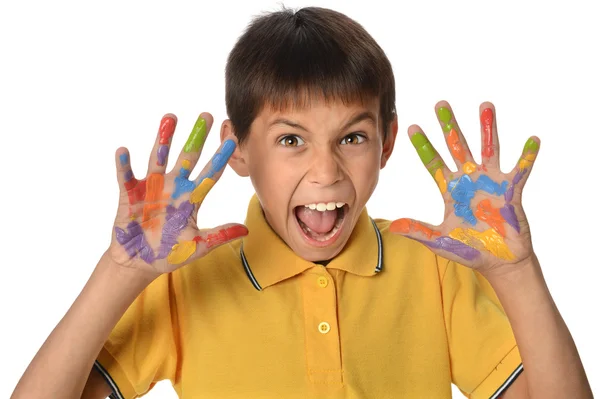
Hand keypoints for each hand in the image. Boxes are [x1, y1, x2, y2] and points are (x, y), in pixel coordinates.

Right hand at [107, 112, 247, 276]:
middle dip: (197, 137)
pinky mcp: (130, 194)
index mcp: (191, 198)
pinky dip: (124, 165)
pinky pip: (126, 177)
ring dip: (164, 138)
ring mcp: (151, 188)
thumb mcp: (197, 246)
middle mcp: (173, 187)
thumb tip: (245, 229)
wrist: (139, 263)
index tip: (232, 140)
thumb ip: (219, 236)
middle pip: (187, 157)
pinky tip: (123, 151)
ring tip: (170, 117)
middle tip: (206, 116)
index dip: (220, 158)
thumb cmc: (169, 253)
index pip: (210, 174)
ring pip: (159, 157)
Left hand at [390, 101, 539, 274]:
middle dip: (449, 126)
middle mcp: (469, 180)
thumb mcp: (440, 240)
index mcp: (450, 189)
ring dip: (487, 127)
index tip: (412, 127)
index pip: (433, 162)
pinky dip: (527, 156)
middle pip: (457, 146)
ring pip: (488, 148)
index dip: (423, 145)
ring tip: (485, 105)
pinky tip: (532, 139)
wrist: (498, 262)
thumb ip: (418, 231)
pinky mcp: (511, 190)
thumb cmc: (469, 251)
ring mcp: (491, 182)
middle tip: (441, 104)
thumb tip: (393, 226)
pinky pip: (520, 170)